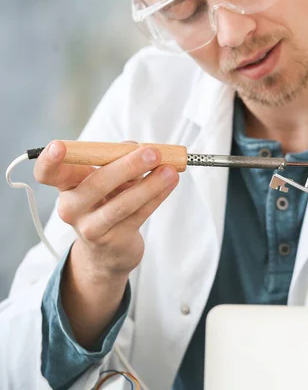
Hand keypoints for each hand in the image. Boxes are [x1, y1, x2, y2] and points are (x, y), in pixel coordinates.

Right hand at [34, 140, 178, 346]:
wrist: (109, 250)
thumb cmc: (106, 203)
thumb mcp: (107, 180)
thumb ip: (117, 160)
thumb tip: (136, 147)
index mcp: (66, 186)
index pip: (48, 173)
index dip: (49, 161)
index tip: (58, 146)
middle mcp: (72, 208)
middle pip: (96, 184)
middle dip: (128, 166)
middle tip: (153, 153)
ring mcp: (91, 227)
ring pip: (122, 204)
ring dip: (151, 184)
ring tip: (170, 171)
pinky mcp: (115, 240)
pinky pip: (139, 214)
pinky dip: (157, 196)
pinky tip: (170, 182)